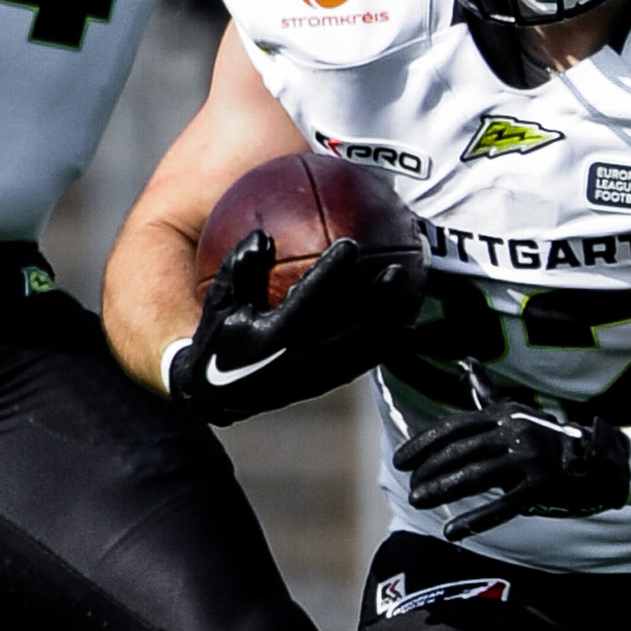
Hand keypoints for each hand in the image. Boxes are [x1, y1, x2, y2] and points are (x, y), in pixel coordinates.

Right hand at [170, 229, 419, 425]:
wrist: (220, 396)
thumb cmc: (218, 338)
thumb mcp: (220, 304)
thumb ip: (238, 269)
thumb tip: (261, 235)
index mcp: (274, 337)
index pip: (309, 299)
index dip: (331, 272)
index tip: (350, 244)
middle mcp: (301, 360)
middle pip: (352, 330)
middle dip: (378, 301)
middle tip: (396, 270)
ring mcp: (317, 376)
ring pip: (365, 350)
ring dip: (390, 323)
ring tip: (411, 297)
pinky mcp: (326, 385)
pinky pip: (363, 363)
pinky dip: (386, 345)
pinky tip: (406, 326)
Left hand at [393, 359, 630, 540]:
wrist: (599, 458)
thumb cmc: (548, 437)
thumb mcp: (516, 411)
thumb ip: (486, 393)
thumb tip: (465, 362)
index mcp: (504, 414)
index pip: (454, 427)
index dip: (424, 443)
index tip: (401, 460)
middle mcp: (515, 431)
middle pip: (460, 452)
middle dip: (429, 470)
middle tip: (410, 486)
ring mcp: (529, 459)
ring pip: (475, 477)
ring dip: (442, 490)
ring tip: (418, 500)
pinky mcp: (542, 487)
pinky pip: (502, 506)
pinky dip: (474, 520)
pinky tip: (451, 531)